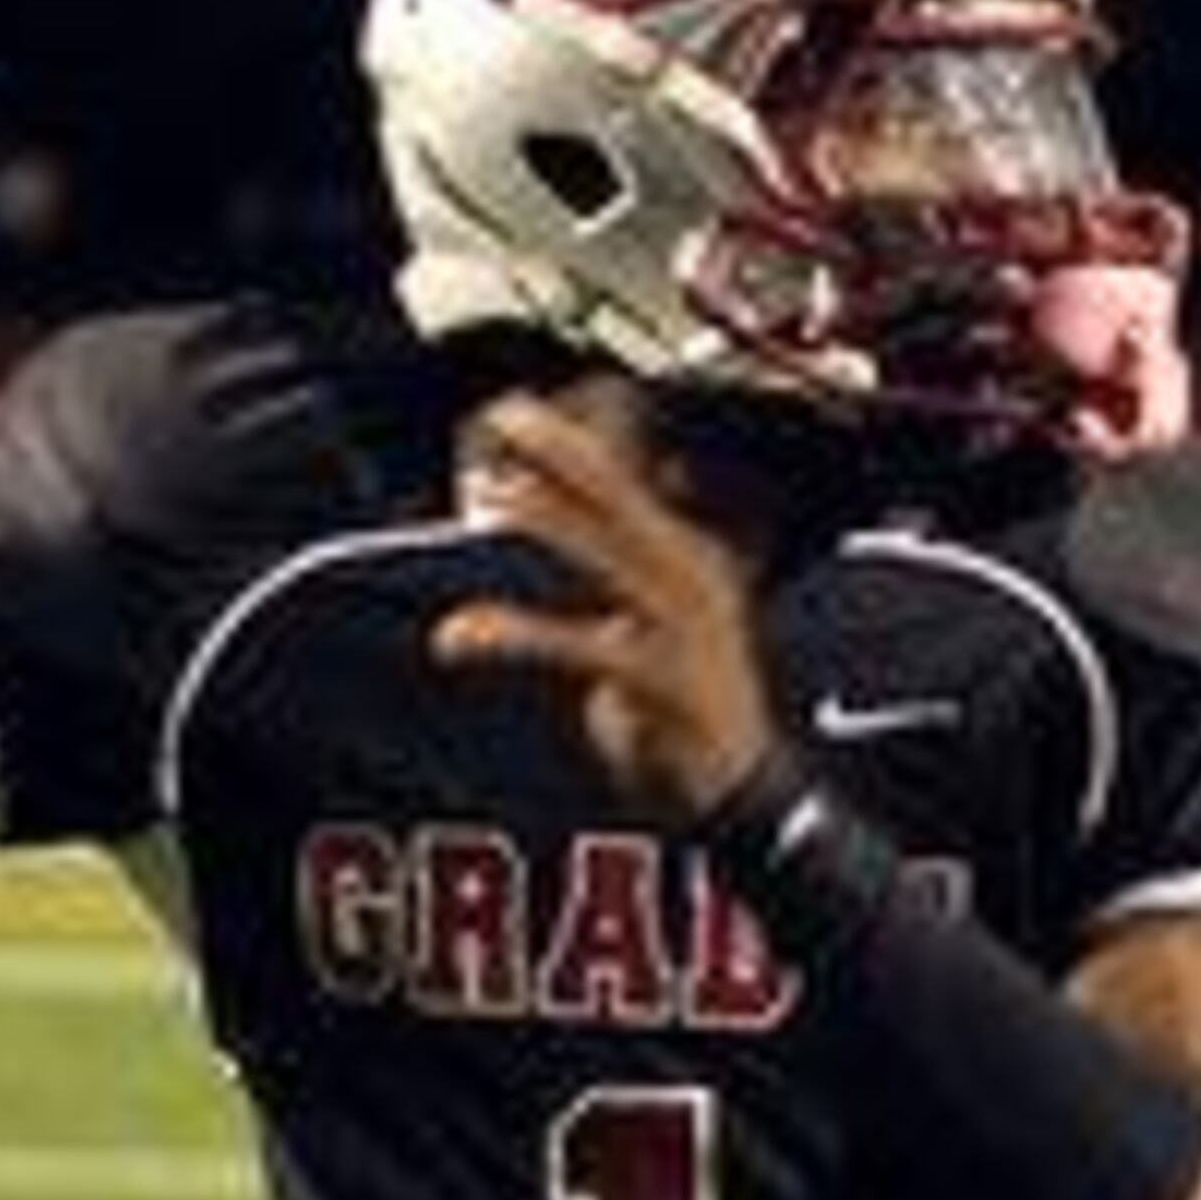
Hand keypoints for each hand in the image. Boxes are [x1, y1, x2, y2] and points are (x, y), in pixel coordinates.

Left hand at [428, 387, 780, 824]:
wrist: (739, 789)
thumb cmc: (688, 710)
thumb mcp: (661, 623)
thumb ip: (630, 567)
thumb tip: (624, 512)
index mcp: (690, 561)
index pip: (630, 484)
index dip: (576, 444)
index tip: (523, 410)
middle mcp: (694, 581)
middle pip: (623, 497)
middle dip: (564, 449)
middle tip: (509, 412)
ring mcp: (681, 626)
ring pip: (606, 553)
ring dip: (547, 518)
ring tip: (491, 495)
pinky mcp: (658, 677)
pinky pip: (575, 643)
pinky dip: (513, 635)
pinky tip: (461, 636)